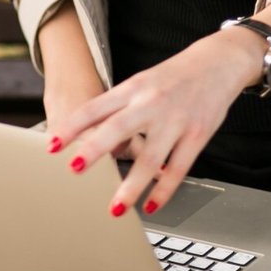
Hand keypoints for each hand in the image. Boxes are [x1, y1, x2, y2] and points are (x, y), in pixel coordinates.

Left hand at [46, 29, 264, 216]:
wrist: (218, 62)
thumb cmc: (173, 77)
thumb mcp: (142, 83)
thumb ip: (118, 108)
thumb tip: (93, 140)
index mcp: (133, 88)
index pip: (95, 108)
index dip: (72, 126)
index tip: (52, 145)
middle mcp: (151, 103)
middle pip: (119, 128)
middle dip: (96, 149)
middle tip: (75, 170)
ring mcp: (175, 120)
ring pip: (150, 158)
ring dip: (132, 186)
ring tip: (116, 208)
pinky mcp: (197, 135)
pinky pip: (178, 168)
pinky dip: (164, 190)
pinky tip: (151, 205)